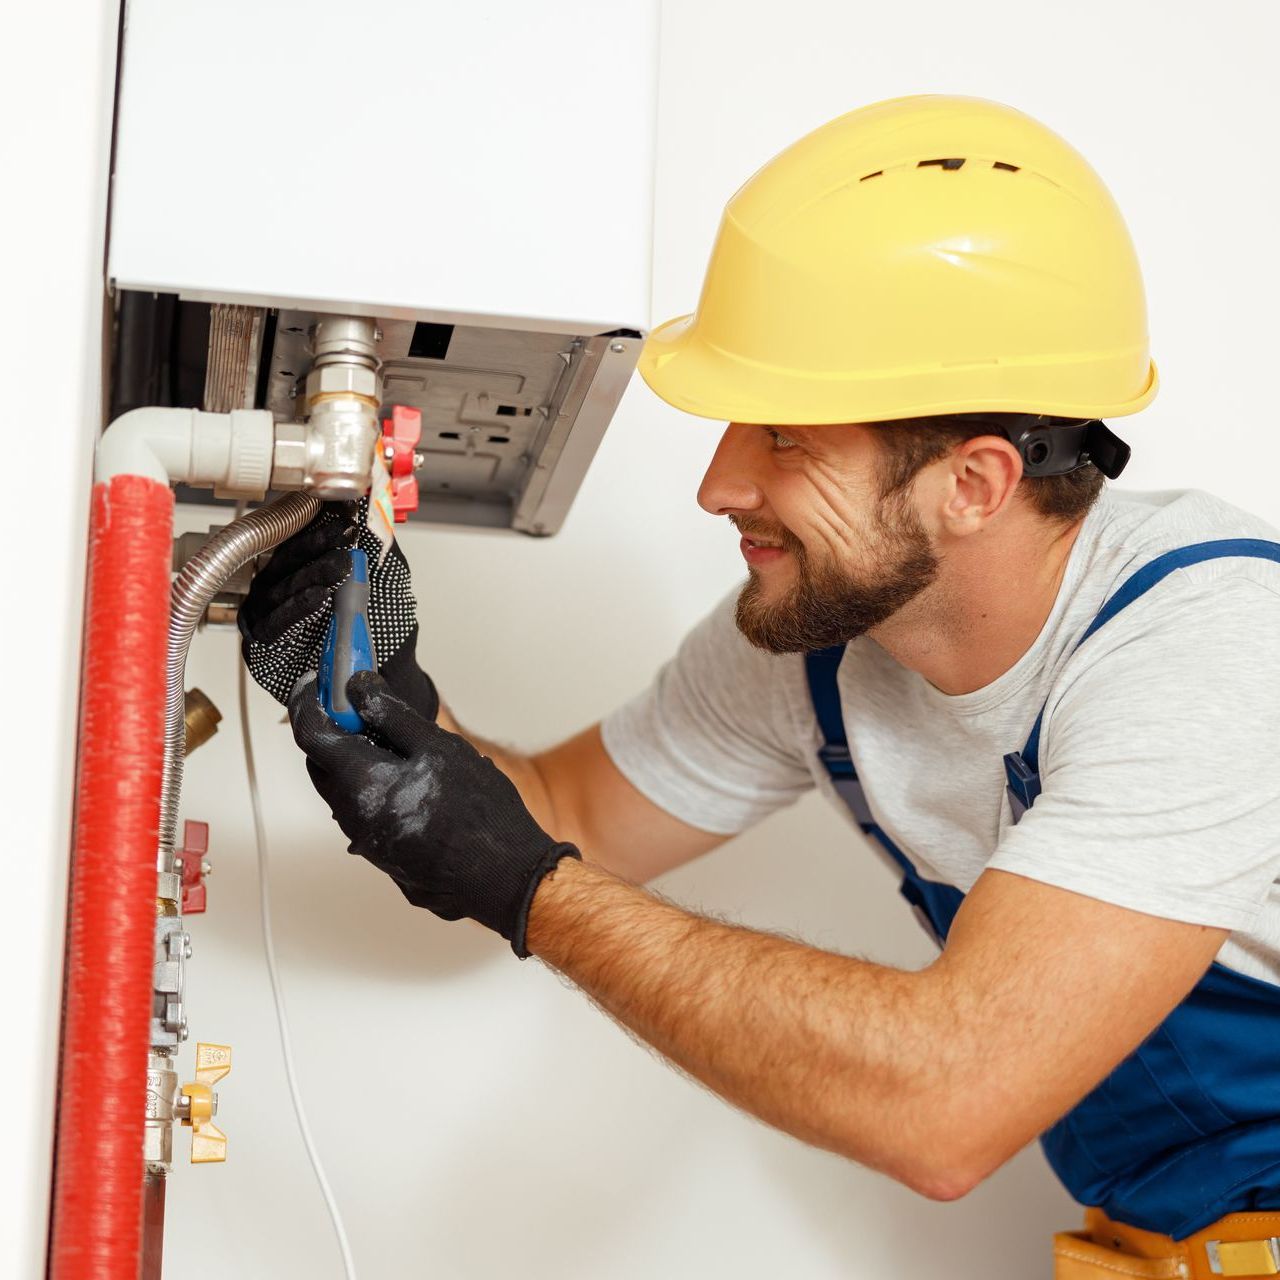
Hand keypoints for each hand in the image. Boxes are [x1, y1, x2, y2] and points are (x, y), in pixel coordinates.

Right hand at [240, 500, 437, 719]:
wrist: (385, 673)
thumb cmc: (383, 626)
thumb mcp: (388, 578)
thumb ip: (378, 544)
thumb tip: (372, 504)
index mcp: (302, 564)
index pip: (303, 535)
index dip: (322, 521)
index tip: (347, 509)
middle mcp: (279, 585)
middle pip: (289, 558)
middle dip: (318, 544)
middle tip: (345, 534)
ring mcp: (267, 613)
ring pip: (282, 587)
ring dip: (312, 575)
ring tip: (340, 567)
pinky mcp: (261, 644)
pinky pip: (275, 623)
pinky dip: (298, 611)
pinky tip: (319, 599)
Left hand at [289, 670, 579, 955]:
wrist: (504, 877)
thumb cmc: (481, 815)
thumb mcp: (440, 749)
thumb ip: (392, 715)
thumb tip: (358, 688)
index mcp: (364, 784)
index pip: (312, 735)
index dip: (310, 702)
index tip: (319, 682)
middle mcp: (354, 817)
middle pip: (322, 764)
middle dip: (334, 730)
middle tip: (361, 706)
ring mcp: (366, 841)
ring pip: (343, 789)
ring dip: (356, 760)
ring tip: (397, 743)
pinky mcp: (382, 855)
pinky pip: (363, 811)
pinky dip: (372, 786)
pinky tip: (410, 779)